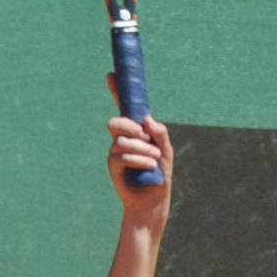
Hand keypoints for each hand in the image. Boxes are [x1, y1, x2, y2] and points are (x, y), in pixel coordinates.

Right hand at [105, 76, 172, 221]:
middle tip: (143, 135)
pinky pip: (121, 155)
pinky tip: (149, 167)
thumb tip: (147, 119)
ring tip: (154, 161)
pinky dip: (138, 159)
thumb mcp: (166, 151)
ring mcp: (116, 152)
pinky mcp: (113, 167)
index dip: (117, 91)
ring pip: (121, 140)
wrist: (153, 202)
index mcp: (137, 131)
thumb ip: (160, 134)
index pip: (125, 108)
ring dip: (141, 149)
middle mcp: (123, 139)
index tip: (110, 75)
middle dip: (129, 126)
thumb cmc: (160, 175)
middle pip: (116, 122)